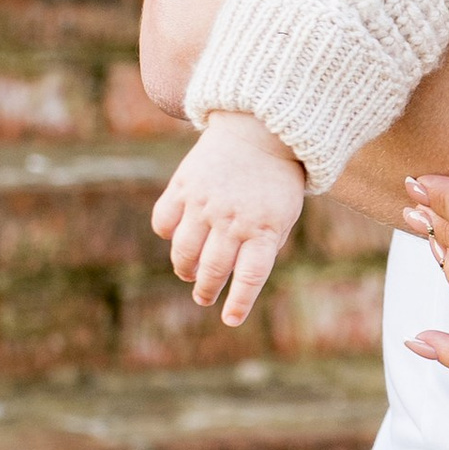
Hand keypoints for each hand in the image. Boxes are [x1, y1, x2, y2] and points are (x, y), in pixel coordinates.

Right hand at [152, 112, 307, 326]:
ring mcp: (205, 202)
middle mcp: (233, 218)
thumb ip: (266, 245)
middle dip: (207, 291)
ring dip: (186, 269)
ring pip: (184, 252)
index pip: (250, 276)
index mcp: (265, 228)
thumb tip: (241, 276)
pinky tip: (176, 236)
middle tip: (205, 298)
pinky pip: (163, 222)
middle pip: (213, 269)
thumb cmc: (277, 180)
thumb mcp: (285, 214)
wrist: (261, 130)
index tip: (230, 319)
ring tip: (191, 273)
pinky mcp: (183, 186)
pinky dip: (166, 234)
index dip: (239, 303)